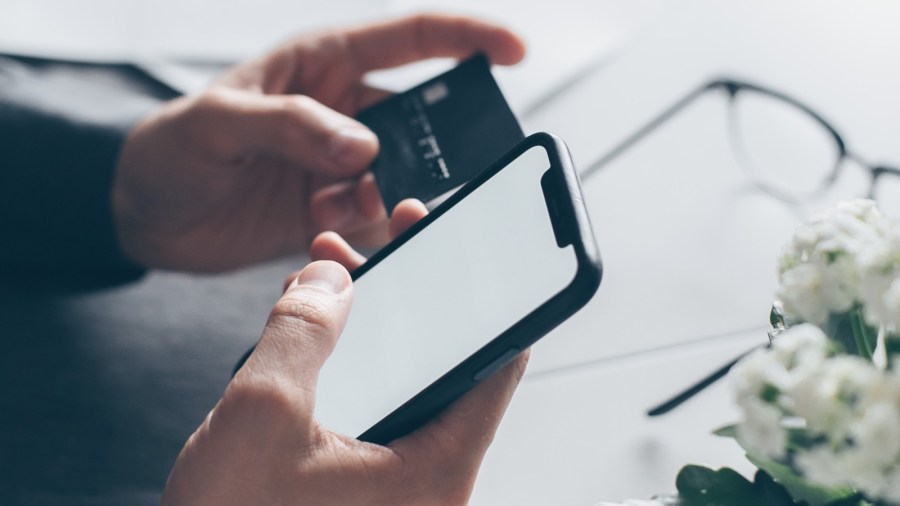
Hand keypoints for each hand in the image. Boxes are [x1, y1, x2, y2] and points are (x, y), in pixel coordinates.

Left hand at [113, 14, 524, 271]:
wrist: (148, 216)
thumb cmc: (174, 148)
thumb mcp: (219, 121)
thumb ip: (291, 127)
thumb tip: (363, 148)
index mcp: (323, 66)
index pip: (408, 39)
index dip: (466, 36)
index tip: (513, 51)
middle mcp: (344, 114)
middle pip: (419, 120)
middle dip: (429, 149)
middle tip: (406, 179)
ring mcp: (342, 167)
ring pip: (401, 178)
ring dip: (383, 199)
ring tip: (327, 208)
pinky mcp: (334, 214)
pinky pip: (375, 222)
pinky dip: (363, 232)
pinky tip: (319, 230)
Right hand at [161, 202, 528, 504]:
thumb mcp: (262, 416)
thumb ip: (302, 332)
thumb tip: (329, 281)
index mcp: (433, 472)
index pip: (495, 365)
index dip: (482, 296)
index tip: (460, 251)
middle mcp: (427, 482)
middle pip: (444, 367)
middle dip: (408, 299)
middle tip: (384, 248)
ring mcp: (394, 486)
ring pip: (402, 385)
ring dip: (369, 330)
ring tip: (334, 279)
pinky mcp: (362, 485)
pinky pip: (372, 410)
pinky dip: (349, 367)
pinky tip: (312, 333)